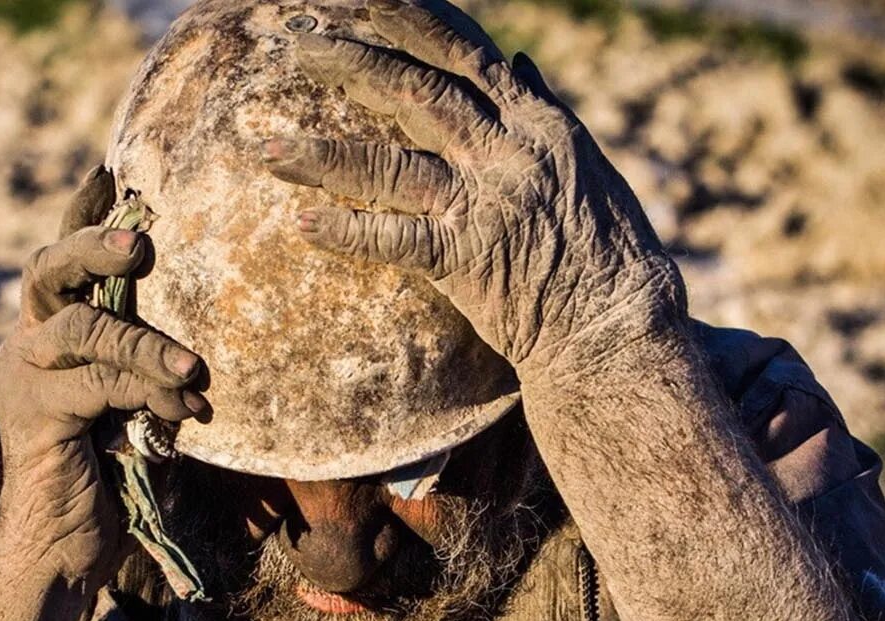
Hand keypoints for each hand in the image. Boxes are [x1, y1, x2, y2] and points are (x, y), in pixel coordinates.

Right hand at [0, 166, 207, 581]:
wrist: (61, 547)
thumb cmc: (108, 476)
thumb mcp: (133, 406)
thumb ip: (146, 366)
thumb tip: (201, 342)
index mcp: (47, 335)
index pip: (60, 262)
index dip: (83, 216)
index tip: (109, 173)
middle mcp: (25, 345)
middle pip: (48, 270)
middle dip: (94, 246)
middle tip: (141, 242)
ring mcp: (21, 377)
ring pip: (84, 330)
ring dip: (146, 345)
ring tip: (191, 371)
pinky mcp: (33, 414)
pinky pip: (99, 384)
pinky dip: (148, 395)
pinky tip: (183, 416)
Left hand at [263, 0, 683, 375]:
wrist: (619, 325)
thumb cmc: (607, 247)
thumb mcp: (584, 162)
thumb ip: (542, 108)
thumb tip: (518, 61)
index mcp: (536, 121)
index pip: (464, 52)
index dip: (412, 19)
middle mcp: (508, 150)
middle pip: (413, 90)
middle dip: (349, 60)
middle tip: (295, 41)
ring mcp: (485, 203)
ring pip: (388, 163)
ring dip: (321, 155)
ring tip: (265, 150)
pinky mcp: (467, 260)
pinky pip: (394, 240)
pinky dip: (346, 231)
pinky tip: (301, 224)